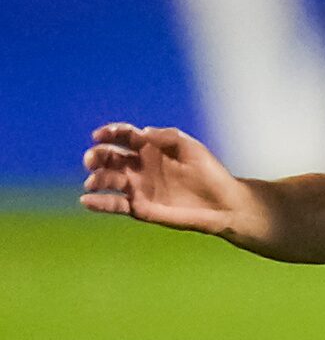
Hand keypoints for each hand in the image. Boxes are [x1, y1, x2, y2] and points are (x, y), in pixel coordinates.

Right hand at [80, 124, 246, 236]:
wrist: (221, 202)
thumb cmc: (208, 171)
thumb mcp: (190, 147)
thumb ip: (167, 137)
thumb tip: (143, 132)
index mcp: (150, 148)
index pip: (123, 136)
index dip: (110, 133)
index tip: (100, 135)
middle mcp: (139, 166)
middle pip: (109, 157)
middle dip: (96, 156)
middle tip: (92, 160)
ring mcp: (137, 187)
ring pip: (107, 180)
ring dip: (96, 179)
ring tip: (94, 182)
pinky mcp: (138, 208)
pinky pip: (113, 204)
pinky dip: (98, 203)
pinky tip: (87, 201)